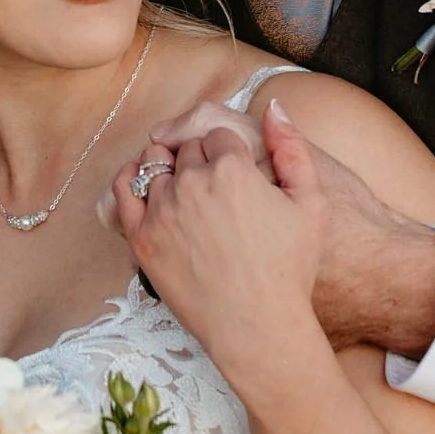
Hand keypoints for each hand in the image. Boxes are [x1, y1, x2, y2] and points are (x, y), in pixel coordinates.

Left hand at [110, 99, 434, 357]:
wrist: (257, 326)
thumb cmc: (290, 269)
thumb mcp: (311, 203)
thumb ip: (292, 147)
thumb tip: (273, 106)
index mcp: (233, 168)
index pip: (217, 136)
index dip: (228, 155)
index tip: (236, 178)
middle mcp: (193, 183)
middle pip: (186, 149)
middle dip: (199, 162)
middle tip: (215, 193)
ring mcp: (163, 210)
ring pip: (155, 166)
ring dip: (169, 173)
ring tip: (187, 198)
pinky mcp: (141, 238)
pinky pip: (123, 190)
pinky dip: (131, 180)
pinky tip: (146, 187)